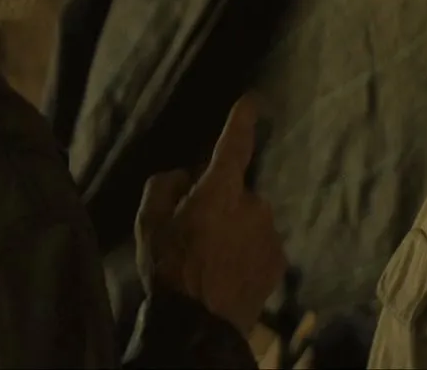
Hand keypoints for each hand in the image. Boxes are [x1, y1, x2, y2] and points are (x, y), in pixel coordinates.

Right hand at [134, 96, 287, 333]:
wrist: (199, 325)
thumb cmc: (169, 270)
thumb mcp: (147, 224)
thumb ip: (164, 187)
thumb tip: (184, 176)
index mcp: (219, 191)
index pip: (232, 146)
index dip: (241, 122)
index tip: (251, 102)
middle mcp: (252, 206)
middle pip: (235, 194)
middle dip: (220, 206)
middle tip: (196, 236)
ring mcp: (270, 235)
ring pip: (249, 222)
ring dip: (234, 232)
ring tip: (209, 262)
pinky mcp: (279, 262)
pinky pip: (260, 246)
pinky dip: (246, 255)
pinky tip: (226, 275)